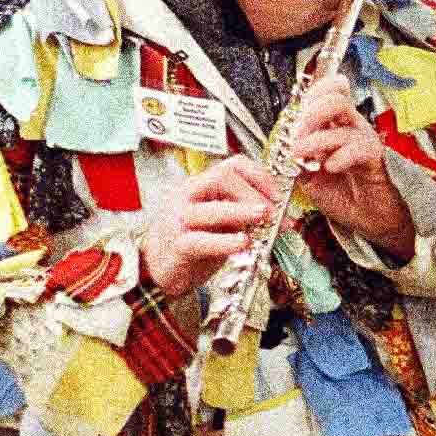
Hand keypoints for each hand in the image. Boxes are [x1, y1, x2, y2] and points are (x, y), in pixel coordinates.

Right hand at [141, 155, 280, 298]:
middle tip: (271, 211)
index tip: (277, 195)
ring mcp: (179, 220)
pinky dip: (224, 242)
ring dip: (242, 212)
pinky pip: (201, 240)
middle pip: (221, 178)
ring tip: (263, 218)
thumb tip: (279, 218)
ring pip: (210, 208)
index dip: (259, 176)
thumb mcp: (220, 225)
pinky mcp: (177, 246)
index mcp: (200, 187)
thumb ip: (244, 217)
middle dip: (252, 193)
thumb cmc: (190, 244)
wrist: (156, 270)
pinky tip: (242, 243)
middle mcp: (188, 197)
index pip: (232, 166)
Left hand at [287, 78, 413, 258]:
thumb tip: (285, 144)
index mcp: (336, 126)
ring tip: (302, 154)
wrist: (368, 220)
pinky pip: (358, 147)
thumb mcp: (309, 176)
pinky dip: (339, 156)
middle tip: (297, 136)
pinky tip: (330, 167)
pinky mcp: (375, 157)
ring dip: (316, 136)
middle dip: (310, 113)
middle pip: (335, 98)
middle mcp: (352, 126)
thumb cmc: (344, 195)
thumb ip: (298, 158)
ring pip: (343, 117)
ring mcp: (364, 139)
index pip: (329, 91)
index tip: (296, 115)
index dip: (311, 95)